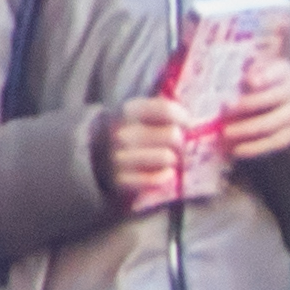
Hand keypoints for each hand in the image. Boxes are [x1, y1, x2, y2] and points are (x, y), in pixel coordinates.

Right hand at [100, 97, 193, 211]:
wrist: (98, 158)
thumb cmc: (130, 133)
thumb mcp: (140, 115)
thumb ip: (162, 112)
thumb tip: (191, 120)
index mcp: (128, 111)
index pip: (165, 109)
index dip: (183, 117)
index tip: (187, 124)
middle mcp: (122, 133)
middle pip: (173, 135)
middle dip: (180, 142)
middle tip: (177, 146)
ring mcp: (119, 158)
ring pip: (167, 157)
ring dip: (173, 160)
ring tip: (169, 160)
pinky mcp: (121, 180)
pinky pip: (156, 179)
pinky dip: (165, 177)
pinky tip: (165, 174)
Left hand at [218, 48, 289, 163]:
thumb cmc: (271, 84)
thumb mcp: (265, 70)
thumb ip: (248, 70)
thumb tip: (226, 78)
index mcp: (284, 72)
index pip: (276, 72)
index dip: (263, 76)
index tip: (249, 81)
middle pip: (270, 99)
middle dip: (246, 104)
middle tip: (224, 109)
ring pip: (270, 124)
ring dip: (245, 129)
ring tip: (225, 133)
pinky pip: (273, 143)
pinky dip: (254, 148)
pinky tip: (236, 150)